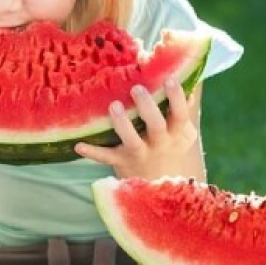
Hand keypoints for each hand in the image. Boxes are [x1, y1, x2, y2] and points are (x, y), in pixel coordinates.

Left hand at [75, 78, 201, 178]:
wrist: (160, 188)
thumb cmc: (169, 147)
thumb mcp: (181, 131)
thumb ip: (182, 106)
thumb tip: (187, 76)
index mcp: (176, 133)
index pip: (180, 114)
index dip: (176, 98)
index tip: (169, 79)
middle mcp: (159, 144)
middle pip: (157, 126)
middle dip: (148, 108)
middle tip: (137, 89)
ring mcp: (140, 154)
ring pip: (132, 141)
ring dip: (122, 124)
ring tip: (114, 106)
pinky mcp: (121, 162)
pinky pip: (106, 158)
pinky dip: (92, 152)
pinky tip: (78, 145)